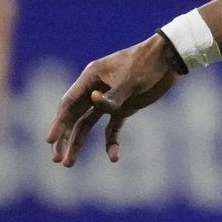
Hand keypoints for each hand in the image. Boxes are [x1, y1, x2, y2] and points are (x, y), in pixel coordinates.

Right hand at [46, 33, 180, 166]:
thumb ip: (113, 94)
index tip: (50, 140)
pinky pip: (112, 128)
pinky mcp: (124, 108)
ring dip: (78, 143)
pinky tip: (114, 157)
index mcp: (92, 77)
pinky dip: (111, 142)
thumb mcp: (131, 79)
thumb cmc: (147, 63)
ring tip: (69, 164)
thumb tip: (93, 100)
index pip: (69, 103)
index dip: (59, 122)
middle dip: (65, 138)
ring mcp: (109, 100)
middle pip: (74, 116)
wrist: (171, 58)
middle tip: (57, 159)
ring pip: (88, 124)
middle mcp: (96, 89)